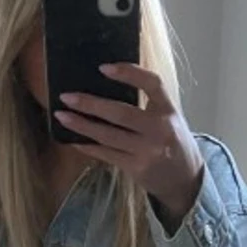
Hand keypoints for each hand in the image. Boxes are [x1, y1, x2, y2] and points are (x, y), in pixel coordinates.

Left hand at [53, 62, 205, 227]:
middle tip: (67, 96)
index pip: (152, 84)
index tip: (103, 67)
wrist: (185, 179)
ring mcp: (148, 150)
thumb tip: (105, 89)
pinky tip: (73, 139)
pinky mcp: (137, 168)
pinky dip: (88, 146)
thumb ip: (147, 104)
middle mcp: (160, 128)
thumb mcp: (168, 118)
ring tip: (62, 116)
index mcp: (169, 110)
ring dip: (81, 125)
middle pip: (120, 112)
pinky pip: (106, 154)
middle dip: (90, 104)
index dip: (128, 73)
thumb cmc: (171, 142)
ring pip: (108, 135)